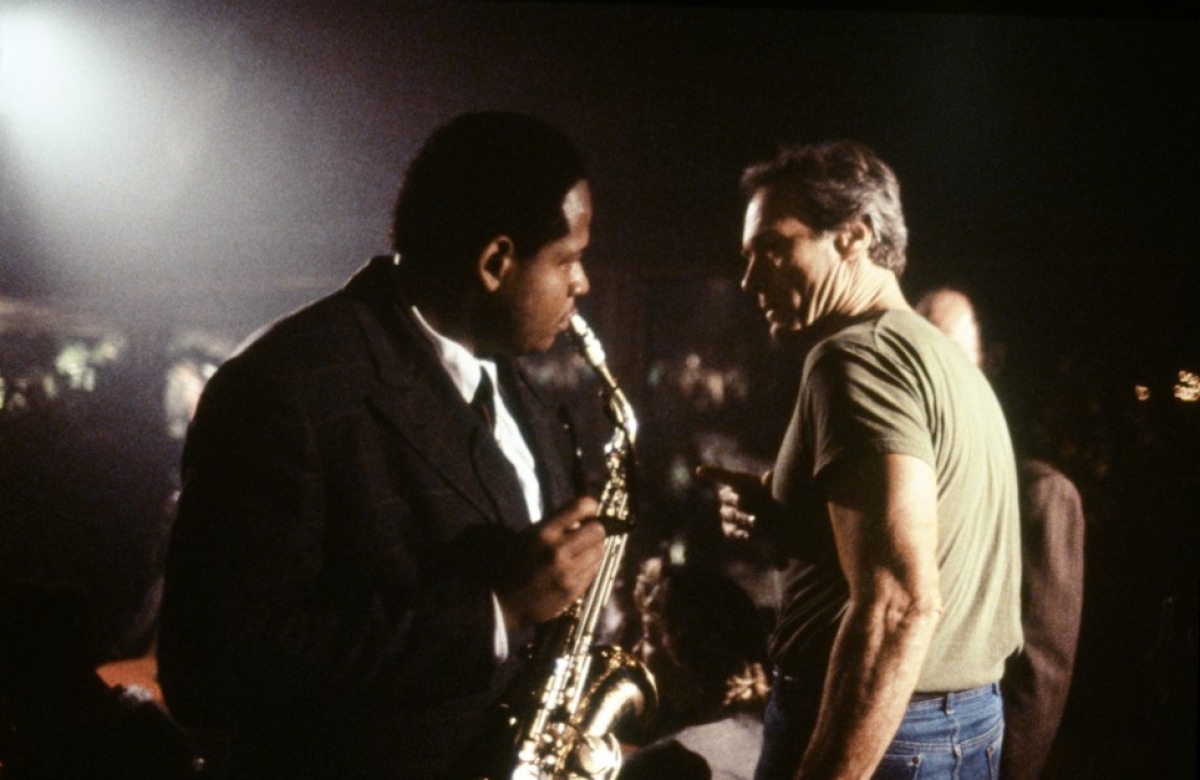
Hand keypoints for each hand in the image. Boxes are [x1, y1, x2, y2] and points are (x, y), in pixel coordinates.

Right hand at [496, 496, 604, 630]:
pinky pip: (594, 571)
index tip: (589, 513)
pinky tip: (576, 568)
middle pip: (598, 530)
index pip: (582, 506)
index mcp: (544, 533)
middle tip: (585, 535)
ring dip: (593, 549)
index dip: (590, 507)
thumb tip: (585, 518)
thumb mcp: (528, 536)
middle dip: (594, 530)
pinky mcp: (573, 591)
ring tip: (579, 554)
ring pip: (600, 551)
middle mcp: (558, 551)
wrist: (503, 602)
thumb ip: (555, 525)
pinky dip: (589, 567)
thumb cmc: (513, 564)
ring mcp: (567, 573)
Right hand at [695, 464, 772, 540]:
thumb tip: (768, 476)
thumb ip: (769, 484)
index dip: (710, 473)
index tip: (700, 471)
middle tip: (746, 502)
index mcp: (735, 482)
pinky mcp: (728, 529)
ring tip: (756, 522)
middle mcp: (727, 497)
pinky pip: (732, 531)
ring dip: (744, 519)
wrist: (776, 520)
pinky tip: (749, 534)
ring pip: (733, 516)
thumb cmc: (771, 498)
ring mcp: (726, 514)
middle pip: (731, 499)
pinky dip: (741, 533)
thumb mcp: (772, 489)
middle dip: (740, 502)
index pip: (721, 475)